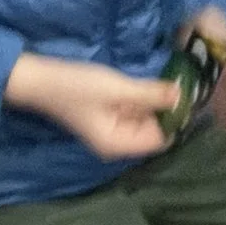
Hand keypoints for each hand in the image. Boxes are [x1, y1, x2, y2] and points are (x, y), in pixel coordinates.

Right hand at [3, 54, 176, 160]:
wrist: (40, 79)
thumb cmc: (76, 87)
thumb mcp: (117, 89)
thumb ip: (151, 94)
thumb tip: (182, 96)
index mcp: (118, 145)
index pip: (161, 140)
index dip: (174, 120)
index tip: (186, 96)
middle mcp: (118, 143)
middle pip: (155, 130)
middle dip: (166, 109)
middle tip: (178, 83)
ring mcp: (113, 129)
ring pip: (146, 118)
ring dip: (155, 102)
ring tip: (166, 80)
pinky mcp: (109, 115)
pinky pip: (134, 110)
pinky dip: (141, 98)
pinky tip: (148, 83)